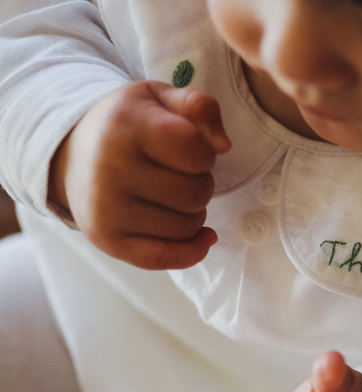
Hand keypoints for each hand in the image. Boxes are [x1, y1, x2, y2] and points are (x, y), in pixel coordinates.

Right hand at [49, 80, 231, 269]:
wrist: (72, 155)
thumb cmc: (127, 125)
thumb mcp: (158, 98)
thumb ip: (199, 105)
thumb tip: (224, 145)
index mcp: (125, 125)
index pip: (198, 151)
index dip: (204, 153)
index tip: (187, 148)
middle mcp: (110, 168)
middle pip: (197, 193)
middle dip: (200, 184)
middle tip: (178, 174)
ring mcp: (107, 208)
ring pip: (188, 226)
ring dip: (193, 213)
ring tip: (171, 194)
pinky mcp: (108, 240)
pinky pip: (170, 258)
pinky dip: (193, 249)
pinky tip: (201, 235)